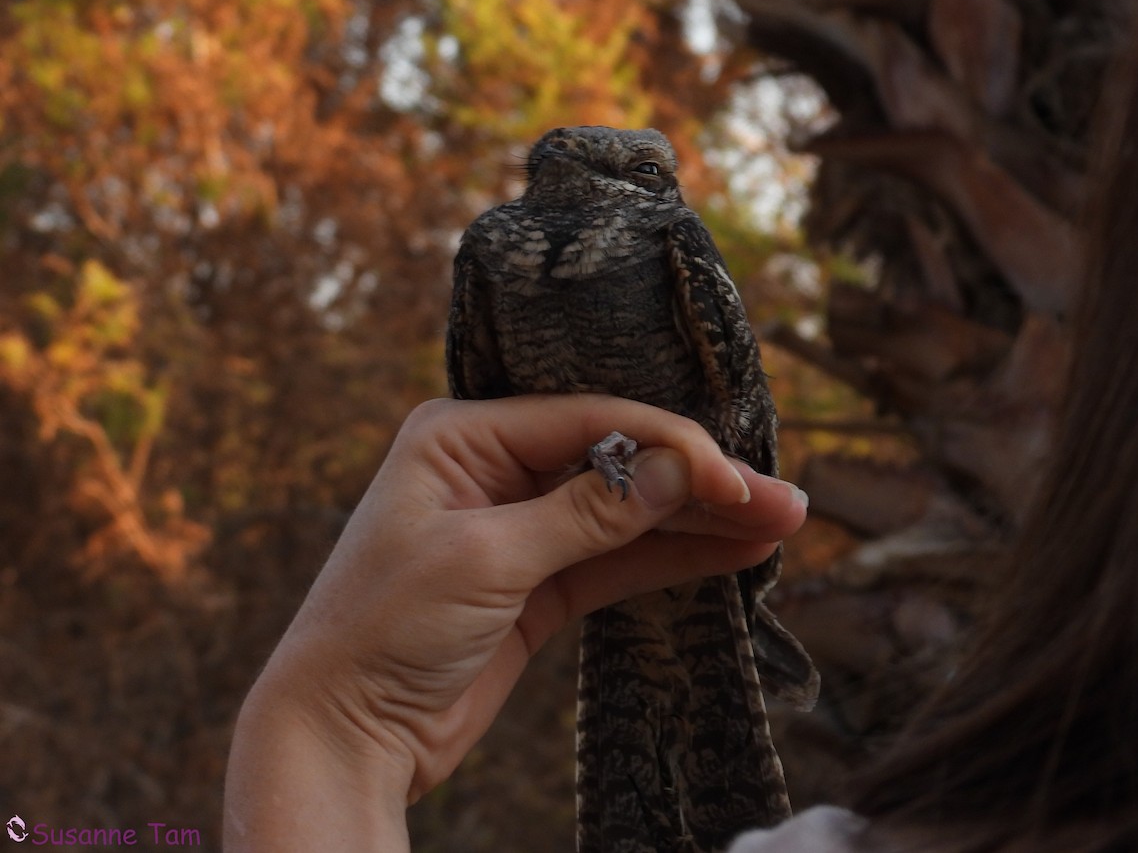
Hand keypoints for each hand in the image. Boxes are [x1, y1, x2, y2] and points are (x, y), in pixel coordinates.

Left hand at [224, 395, 807, 850]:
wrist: (343, 731)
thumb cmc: (383, 628)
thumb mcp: (486, 558)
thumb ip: (587, 513)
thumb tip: (680, 470)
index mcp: (462, 436)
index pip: (588, 419)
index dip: (668, 444)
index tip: (732, 476)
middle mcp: (494, 468)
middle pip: (619, 462)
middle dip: (699, 481)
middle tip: (782, 497)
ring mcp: (521, 525)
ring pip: (628, 513)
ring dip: (700, 521)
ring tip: (781, 524)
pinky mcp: (539, 583)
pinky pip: (617, 560)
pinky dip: (671, 558)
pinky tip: (733, 553)